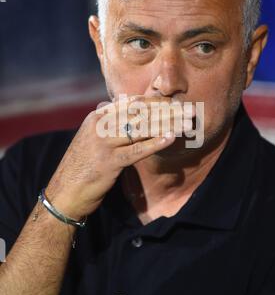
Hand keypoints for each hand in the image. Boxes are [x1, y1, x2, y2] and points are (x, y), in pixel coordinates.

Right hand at [45, 95, 193, 219]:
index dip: (157, 102)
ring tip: (187, 122)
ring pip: (141, 129)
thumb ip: (111, 124)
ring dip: (167, 124)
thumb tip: (130, 110)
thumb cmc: (82, 165)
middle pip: (140, 113)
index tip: (177, 102)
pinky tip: (172, 137)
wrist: (64, 192)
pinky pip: (136, 150)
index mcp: (98, 116)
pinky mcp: (109, 162)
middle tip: (190, 111)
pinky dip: (155, 143)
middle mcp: (100, 125)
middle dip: (168, 111)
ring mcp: (104, 143)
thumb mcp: (94, 138)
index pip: (132, 103)